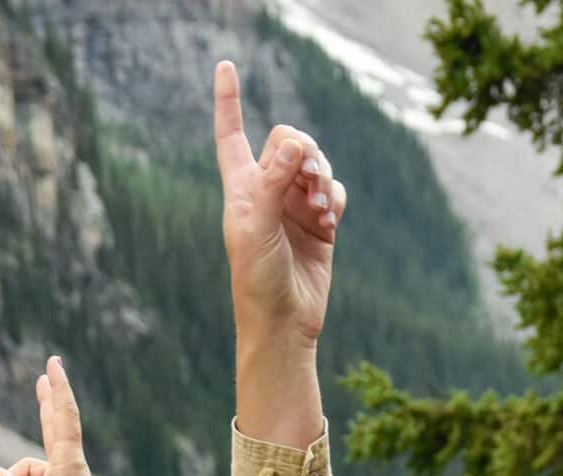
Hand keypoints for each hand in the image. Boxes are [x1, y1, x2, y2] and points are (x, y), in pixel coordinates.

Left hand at [212, 60, 344, 446]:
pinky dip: (335, 198)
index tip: (226, 65)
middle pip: (288, 140)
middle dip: (304, 155)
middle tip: (309, 184)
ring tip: (320, 209)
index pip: (231, 133)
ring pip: (316, 164)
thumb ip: (274, 181)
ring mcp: (295, 205)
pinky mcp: (322, 223)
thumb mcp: (257, 227)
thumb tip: (297, 143)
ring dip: (322, 178)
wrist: (284, 324)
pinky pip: (336, 191)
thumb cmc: (256, 279)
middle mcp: (267, 190)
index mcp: (240, 187)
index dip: (228, 100)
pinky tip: (329, 220)